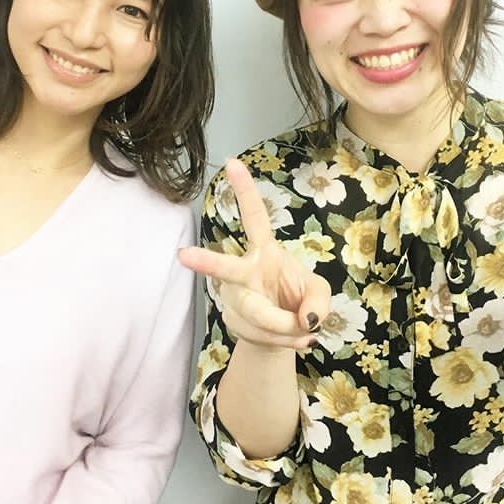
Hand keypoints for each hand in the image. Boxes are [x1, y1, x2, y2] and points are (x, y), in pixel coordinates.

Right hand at [178, 158, 330, 349]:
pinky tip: (293, 337)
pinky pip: (259, 333)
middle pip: (224, 268)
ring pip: (255, 314)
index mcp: (265, 251)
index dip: (244, 190)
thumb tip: (305, 321)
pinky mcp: (233, 320)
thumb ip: (319, 302)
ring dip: (286, 327)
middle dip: (206, 262)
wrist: (284, 332)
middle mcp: (243, 270)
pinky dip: (284, 340)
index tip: (231, 162)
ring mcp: (234, 296)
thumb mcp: (320, 294)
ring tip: (306, 332)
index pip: (254, 217)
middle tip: (183, 256)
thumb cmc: (298, 299)